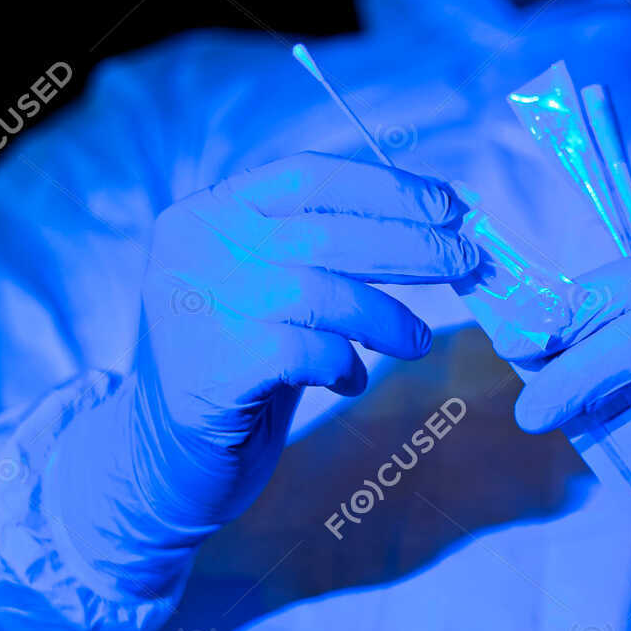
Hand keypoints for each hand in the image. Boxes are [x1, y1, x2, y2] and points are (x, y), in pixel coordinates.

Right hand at [132, 152, 479, 528]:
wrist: (166, 454)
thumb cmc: (241, 359)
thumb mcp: (272, 283)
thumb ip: (330, 245)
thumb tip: (439, 213)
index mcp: (209, 211)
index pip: (310, 176)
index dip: (388, 188)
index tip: (450, 205)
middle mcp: (194, 248)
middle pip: (325, 232)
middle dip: (410, 245)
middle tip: (464, 261)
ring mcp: (197, 307)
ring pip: (323, 294)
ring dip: (387, 317)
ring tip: (414, 341)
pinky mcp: (211, 369)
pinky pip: (308, 353)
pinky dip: (344, 366)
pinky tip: (349, 379)